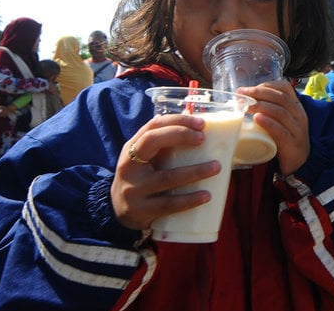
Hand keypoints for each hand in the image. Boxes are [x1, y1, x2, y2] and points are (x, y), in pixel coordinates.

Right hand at [111, 112, 218, 230]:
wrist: (116, 212)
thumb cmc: (140, 179)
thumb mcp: (143, 160)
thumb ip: (162, 146)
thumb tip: (198, 129)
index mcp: (132, 148)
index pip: (152, 126)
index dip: (177, 121)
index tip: (201, 124)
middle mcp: (129, 165)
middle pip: (152, 142)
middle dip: (180, 135)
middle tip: (203, 139)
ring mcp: (133, 189)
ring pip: (166, 177)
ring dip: (195, 171)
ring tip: (216, 167)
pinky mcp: (141, 211)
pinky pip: (168, 204)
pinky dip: (189, 200)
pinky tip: (206, 196)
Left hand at [238, 80, 310, 176]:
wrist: (301, 161)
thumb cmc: (286, 138)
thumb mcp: (280, 120)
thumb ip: (268, 109)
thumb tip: (243, 100)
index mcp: (295, 106)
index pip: (285, 88)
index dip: (266, 85)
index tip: (248, 89)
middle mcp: (298, 114)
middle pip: (280, 98)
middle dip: (259, 94)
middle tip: (241, 95)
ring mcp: (297, 129)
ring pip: (280, 112)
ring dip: (260, 106)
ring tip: (245, 106)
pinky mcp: (292, 143)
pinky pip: (281, 131)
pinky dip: (268, 123)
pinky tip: (257, 119)